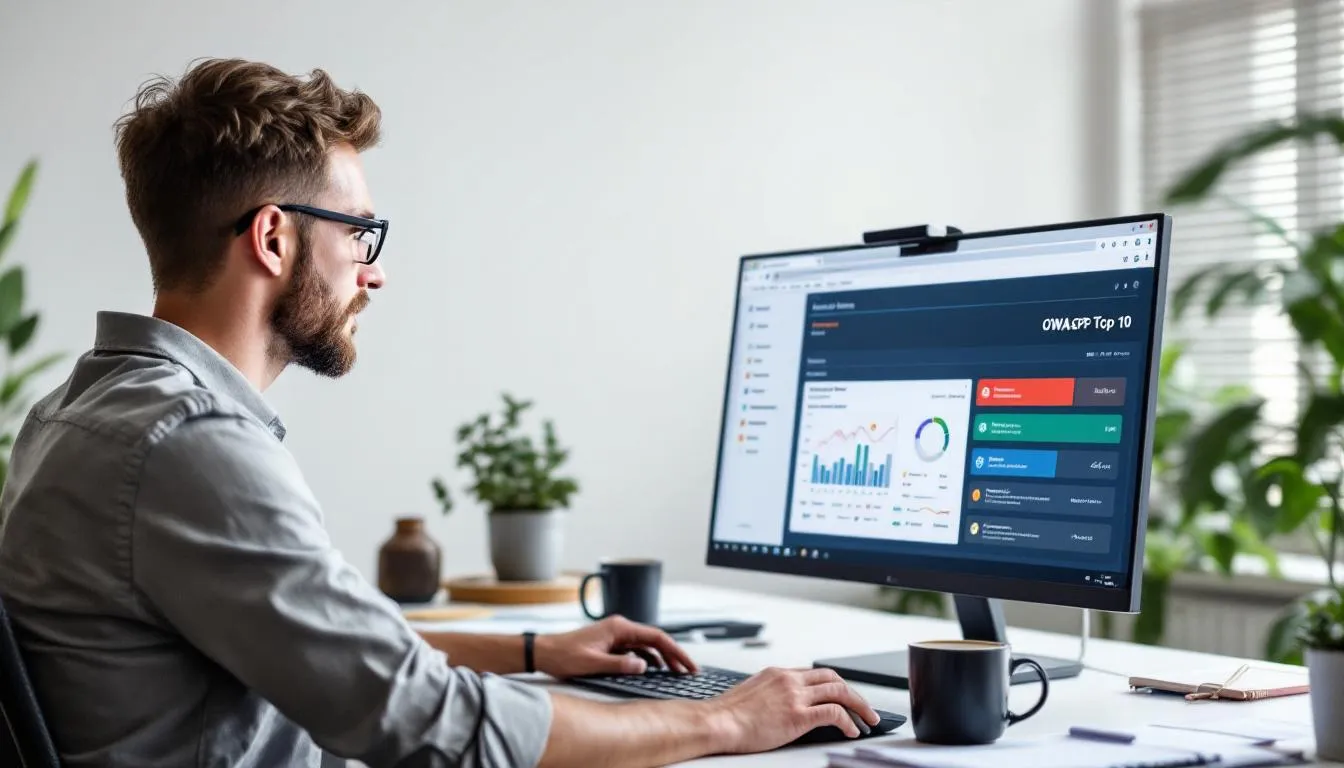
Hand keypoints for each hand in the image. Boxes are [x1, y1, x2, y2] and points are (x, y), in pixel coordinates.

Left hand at [535, 615, 699, 678]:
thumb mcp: (593, 663)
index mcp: (619, 628)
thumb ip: (620, 665)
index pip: (656, 637)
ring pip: (647, 646)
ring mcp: (616, 635)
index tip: (687, 664)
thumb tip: (644, 667)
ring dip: (662, 659)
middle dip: (674, 655)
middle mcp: (620, 628)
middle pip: (655, 640)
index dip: (675, 651)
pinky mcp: (611, 644)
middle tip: (689, 670)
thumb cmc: (563, 655)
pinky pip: (636, 651)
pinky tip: (653, 671)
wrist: (543, 652)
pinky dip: (648, 660)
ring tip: (675, 673)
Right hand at [704, 667, 879, 752]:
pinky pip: (834, 713)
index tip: (842, 696)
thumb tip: (779, 705)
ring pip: (840, 691)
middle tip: (863, 707)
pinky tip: (852, 730)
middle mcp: (789, 679)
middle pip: (832, 678)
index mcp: (778, 674)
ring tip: (868, 719)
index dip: (833, 685)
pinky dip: (849, 721)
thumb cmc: (726, 715)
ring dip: (859, 705)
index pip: (814, 674)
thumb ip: (770, 694)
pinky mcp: (798, 715)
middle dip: (852, 692)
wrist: (717, 722)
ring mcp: (795, 696)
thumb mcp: (751, 694)